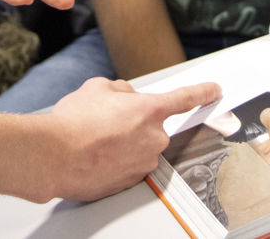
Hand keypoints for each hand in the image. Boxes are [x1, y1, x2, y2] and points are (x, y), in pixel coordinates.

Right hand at [44, 77, 222, 201]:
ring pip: (139, 146)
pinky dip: (115, 160)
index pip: (185, 98)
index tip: (214, 91)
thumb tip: (125, 97)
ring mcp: (143, 163)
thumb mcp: (97, 88)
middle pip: (152, 125)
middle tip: (106, 121)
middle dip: (134, 121)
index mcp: (150, 110)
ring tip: (95, 139)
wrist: (55, 157)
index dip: (203, 92)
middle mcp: (154, 138)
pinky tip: (95, 155)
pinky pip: (128, 165)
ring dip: (123, 142)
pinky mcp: (131, 181)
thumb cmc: (74, 123)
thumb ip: (120, 90)